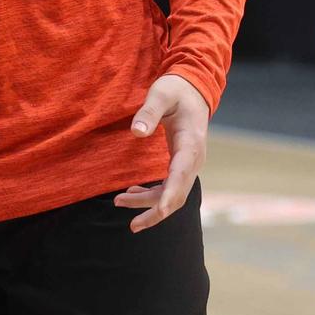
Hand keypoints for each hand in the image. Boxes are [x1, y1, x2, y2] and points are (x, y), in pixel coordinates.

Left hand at [115, 73, 209, 233]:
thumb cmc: (176, 90)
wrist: (194, 89)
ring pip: (173, 194)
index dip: (171, 194)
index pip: (182, 174)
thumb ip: (149, 112)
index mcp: (190, 143)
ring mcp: (190, 164)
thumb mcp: (161, 94)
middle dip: (155, 211)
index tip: (160, 211)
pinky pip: (170, 187)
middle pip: (178, 194)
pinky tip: (133, 192)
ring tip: (120, 201)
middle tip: (132, 225)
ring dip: (149, 203)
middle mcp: (194, 159)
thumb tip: (135, 133)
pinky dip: (153, 194)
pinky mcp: (183, 164)